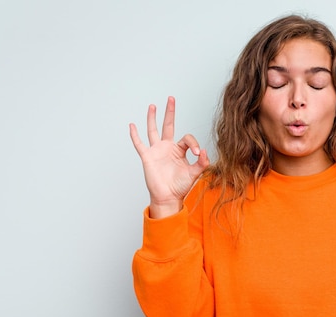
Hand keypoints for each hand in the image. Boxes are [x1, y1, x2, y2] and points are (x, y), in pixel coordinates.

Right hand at [129, 96, 209, 217]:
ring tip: (153, 106)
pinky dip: (135, 135)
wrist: (168, 197)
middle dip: (170, 112)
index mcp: (180, 151)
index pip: (187, 138)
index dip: (193, 144)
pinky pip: (139, 144)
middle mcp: (168, 148)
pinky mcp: (147, 157)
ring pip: (153, 130)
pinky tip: (132, 125)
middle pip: (168, 125)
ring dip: (152, 118)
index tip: (197, 154)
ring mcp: (157, 151)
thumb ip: (201, 163)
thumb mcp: (195, 173)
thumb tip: (203, 151)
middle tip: (171, 98)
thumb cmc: (181, 187)